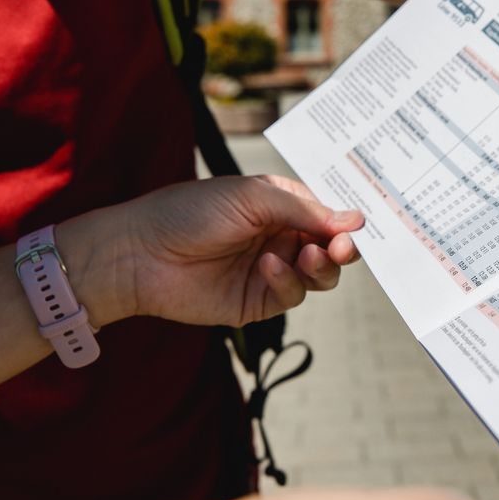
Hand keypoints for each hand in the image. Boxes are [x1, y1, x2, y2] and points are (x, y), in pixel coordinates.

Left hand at [108, 175, 362, 326]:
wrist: (141, 254)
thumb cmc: (191, 212)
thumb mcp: (253, 197)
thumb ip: (306, 211)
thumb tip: (357, 219)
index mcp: (281, 206)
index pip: (328, 216)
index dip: (346, 223)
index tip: (357, 227)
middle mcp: (281, 237)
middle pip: (332, 248)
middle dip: (343, 248)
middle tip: (342, 248)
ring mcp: (272, 270)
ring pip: (320, 276)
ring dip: (323, 266)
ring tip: (310, 256)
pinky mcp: (259, 301)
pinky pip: (292, 295)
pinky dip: (288, 281)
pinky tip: (269, 266)